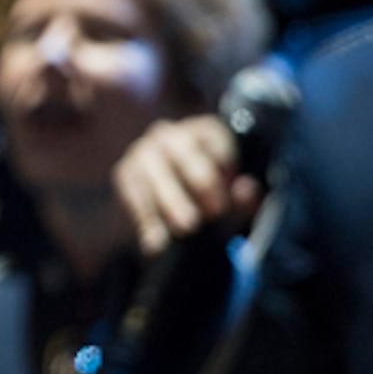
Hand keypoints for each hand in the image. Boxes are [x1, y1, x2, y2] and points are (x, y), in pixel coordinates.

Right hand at [113, 115, 263, 257]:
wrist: (169, 198)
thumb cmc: (210, 194)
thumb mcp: (232, 195)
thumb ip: (243, 194)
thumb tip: (247, 190)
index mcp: (203, 131)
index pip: (214, 140)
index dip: (222, 170)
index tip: (224, 203)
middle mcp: (170, 134)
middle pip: (183, 154)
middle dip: (198, 183)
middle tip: (205, 216)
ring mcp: (144, 151)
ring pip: (155, 174)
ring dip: (169, 203)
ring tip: (184, 229)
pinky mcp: (125, 172)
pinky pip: (134, 195)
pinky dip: (146, 220)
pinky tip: (156, 243)